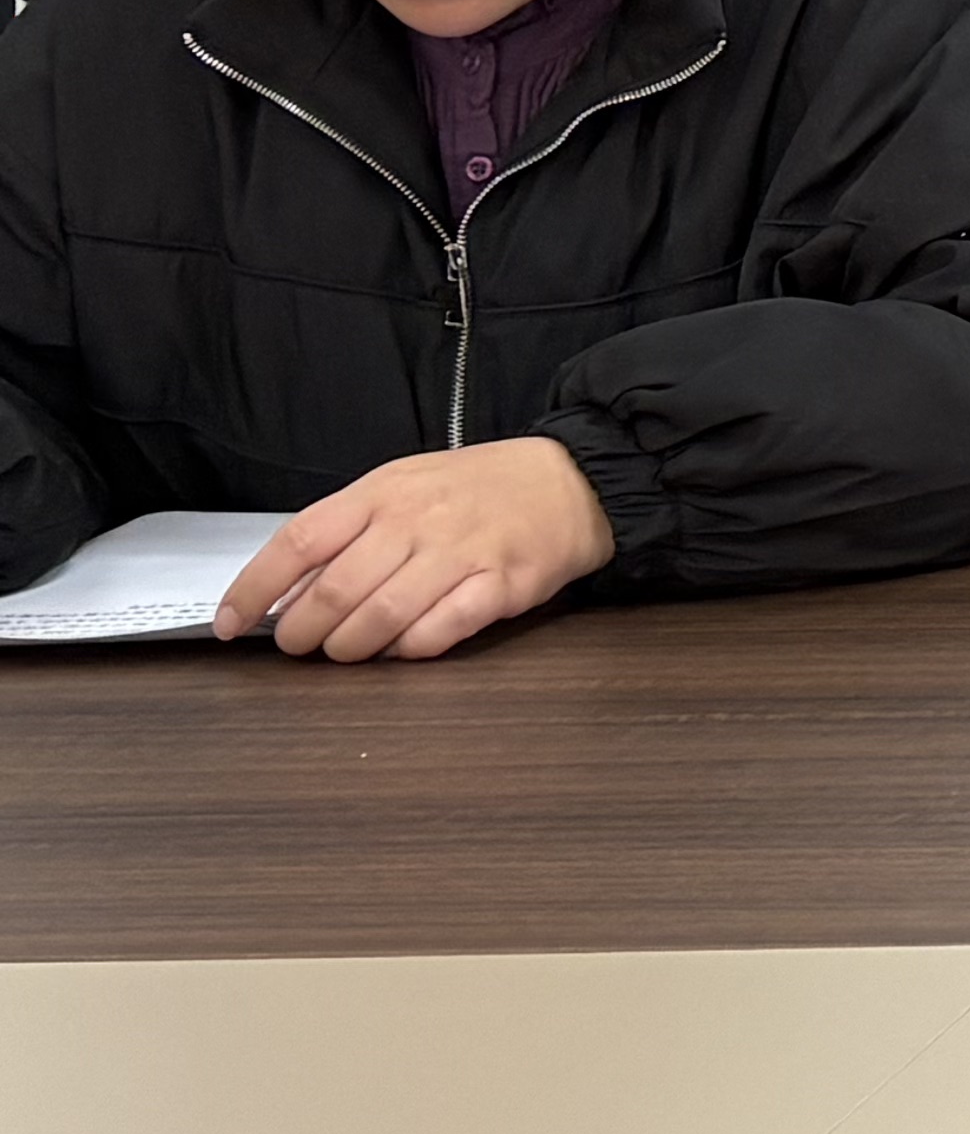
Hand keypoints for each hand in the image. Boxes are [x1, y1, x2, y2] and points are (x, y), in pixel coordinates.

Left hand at [219, 439, 616, 662]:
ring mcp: (461, 553)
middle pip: (334, 591)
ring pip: (380, 618)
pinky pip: (438, 632)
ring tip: (347, 652)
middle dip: (303, 633)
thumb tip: (286, 591)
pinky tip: (404, 647)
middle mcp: (417, 520)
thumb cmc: (479, 488)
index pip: (300, 541)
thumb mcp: (405, 485)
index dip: (255, 588)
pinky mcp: (500, 586)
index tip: (231, 623)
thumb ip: (350, 531)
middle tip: (300, 646)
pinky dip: (409, 650)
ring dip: (351, 648)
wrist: (573, 481)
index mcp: (383, 491)